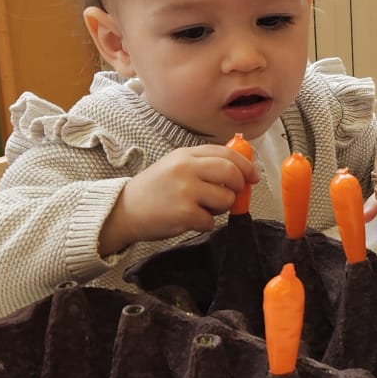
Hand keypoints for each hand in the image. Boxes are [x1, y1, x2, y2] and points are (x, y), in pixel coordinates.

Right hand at [100, 145, 258, 254]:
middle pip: (231, 173)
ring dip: (219, 208)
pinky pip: (211, 221)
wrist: (123, 211)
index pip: (226, 153)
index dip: (245, 165)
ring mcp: (186, 191)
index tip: (253, 176)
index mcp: (185, 155)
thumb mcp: (174, 166)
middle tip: (232, 194)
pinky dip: (204, 224)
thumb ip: (202, 164)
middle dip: (238, 186)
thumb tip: (239, 169)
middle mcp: (186, 169)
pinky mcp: (184, 213)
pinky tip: (188, 220)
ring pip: (225, 199)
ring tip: (200, 208)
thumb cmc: (152, 190)